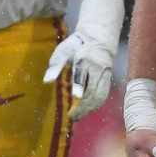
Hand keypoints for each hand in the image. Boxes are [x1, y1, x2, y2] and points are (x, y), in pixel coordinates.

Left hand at [43, 0, 124, 119]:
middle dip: (83, 105)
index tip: (76, 97)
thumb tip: (46, 81)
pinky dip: (96, 105)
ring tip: (78, 117)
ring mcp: (105, 74)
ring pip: (100, 94)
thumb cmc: (75, 46)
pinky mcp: (109, 78)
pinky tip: (87, 110)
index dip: (79, 85)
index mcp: (84, 59)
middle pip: (93, 89)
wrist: (98, 39)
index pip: (82, 74)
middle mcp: (97, 67)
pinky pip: (104, 95)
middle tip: (72, 116)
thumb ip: (55, 66)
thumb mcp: (62, 52)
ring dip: (90, 108)